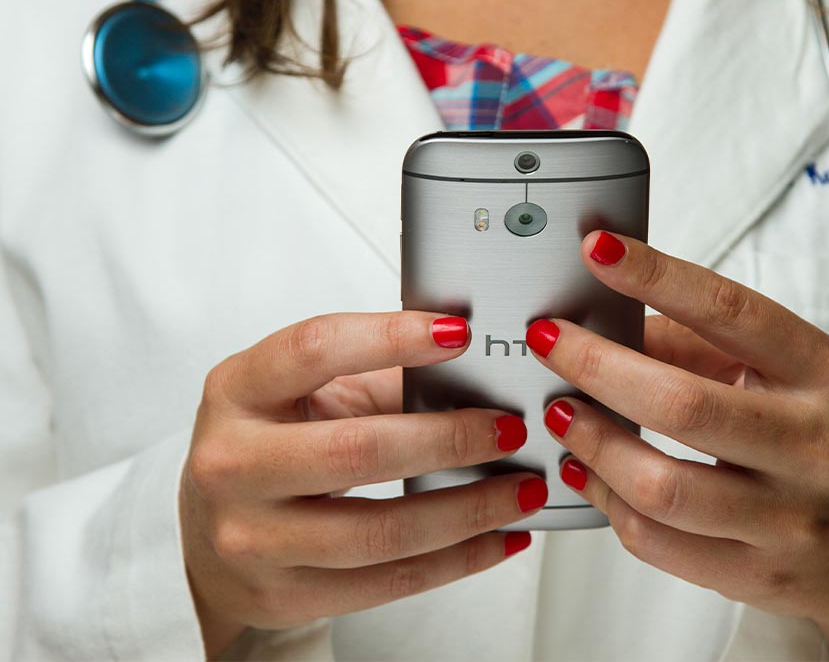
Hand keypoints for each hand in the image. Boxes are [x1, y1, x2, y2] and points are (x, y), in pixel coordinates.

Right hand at [181, 312, 546, 657]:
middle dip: (450, 438)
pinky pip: (388, 582)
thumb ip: (380, 377)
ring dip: (469, 509)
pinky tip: (498, 538)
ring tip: (521, 488)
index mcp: (237, 391)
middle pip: (358, 450)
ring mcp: (252, 538)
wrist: (208, 533)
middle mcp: (233, 463)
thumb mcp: (304, 393)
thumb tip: (474, 374)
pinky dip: (457, 560)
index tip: (458, 333)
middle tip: (510, 428)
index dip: (391, 337)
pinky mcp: (284, 595)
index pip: (314, 349)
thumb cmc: (269, 444)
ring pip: (381, 530)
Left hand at [526, 232, 828, 660]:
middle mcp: (814, 445)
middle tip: (549, 343)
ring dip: (592, 443)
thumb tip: (604, 321)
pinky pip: (658, 542)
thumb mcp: (784, 375)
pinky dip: (605, 501)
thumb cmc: (818, 438)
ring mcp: (790, 519)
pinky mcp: (759, 575)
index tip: (598, 251)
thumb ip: (698, 344)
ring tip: (560, 413)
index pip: (731, 313)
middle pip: (682, 405)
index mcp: (822, 373)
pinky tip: (584, 471)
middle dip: (596, 367)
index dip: (658, 277)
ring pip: (661, 486)